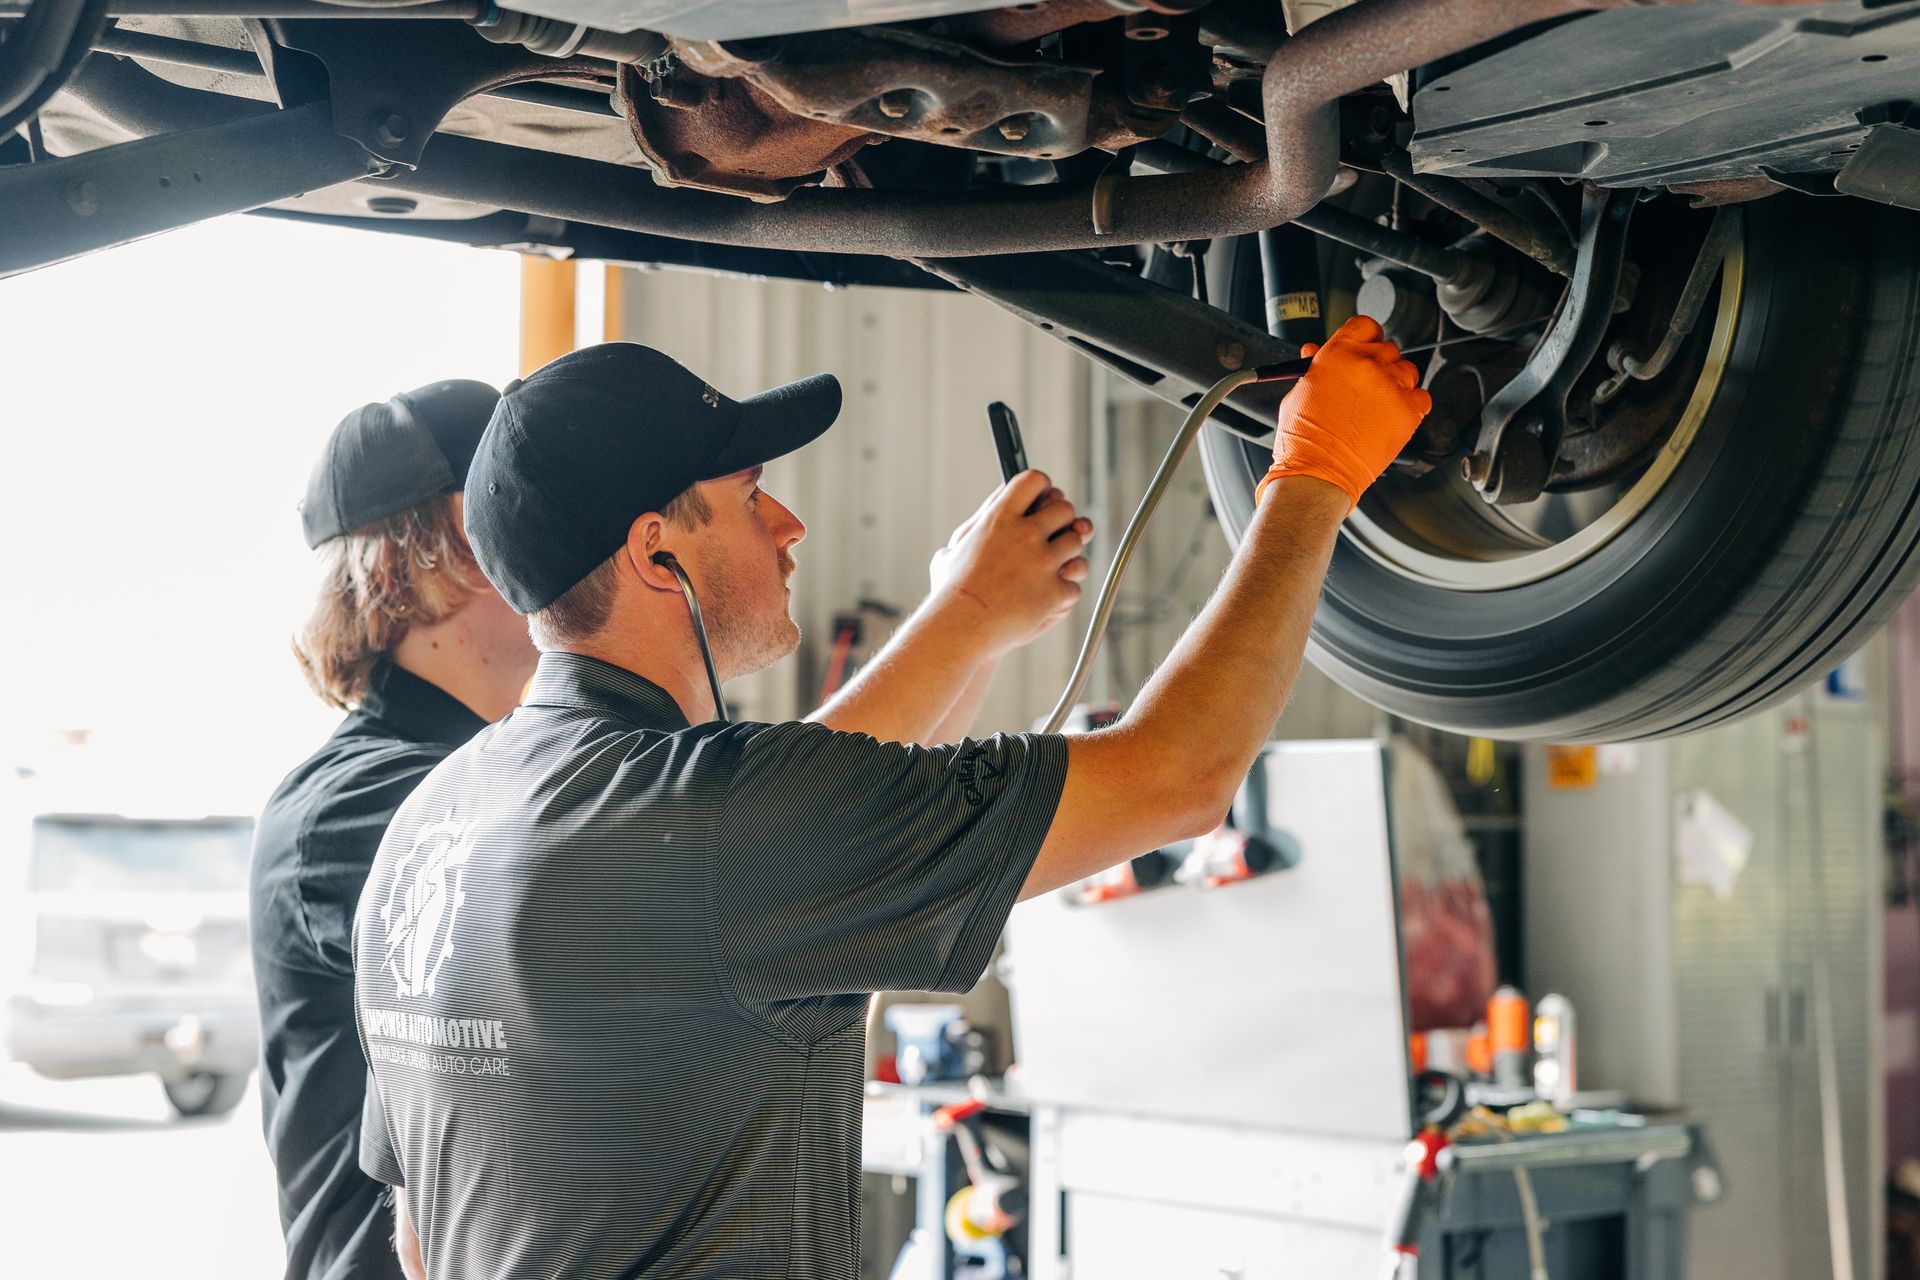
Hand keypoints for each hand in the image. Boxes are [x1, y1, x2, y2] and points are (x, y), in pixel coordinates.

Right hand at [929, 471, 1092, 655]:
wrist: (959, 628)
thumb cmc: (951, 593)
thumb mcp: (952, 551)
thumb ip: (975, 528)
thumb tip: (987, 514)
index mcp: (999, 517)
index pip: (1034, 480)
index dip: (1044, 487)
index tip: (1043, 498)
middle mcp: (1026, 534)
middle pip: (1065, 508)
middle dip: (1061, 521)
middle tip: (1052, 536)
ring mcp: (1043, 562)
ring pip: (1077, 543)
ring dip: (1068, 555)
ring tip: (1051, 569)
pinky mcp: (1054, 591)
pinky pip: (1074, 583)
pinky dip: (1063, 593)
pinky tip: (1046, 598)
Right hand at [1269, 315, 1431, 507]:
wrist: (1318, 474)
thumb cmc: (1303, 440)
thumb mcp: (1298, 393)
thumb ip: (1315, 368)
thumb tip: (1315, 352)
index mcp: (1338, 353)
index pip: (1365, 325)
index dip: (1366, 336)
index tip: (1366, 347)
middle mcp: (1368, 364)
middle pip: (1388, 348)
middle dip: (1379, 364)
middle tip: (1367, 385)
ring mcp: (1391, 387)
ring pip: (1407, 370)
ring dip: (1396, 382)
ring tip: (1378, 405)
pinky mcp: (1409, 411)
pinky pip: (1422, 397)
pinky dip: (1412, 404)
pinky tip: (1392, 415)